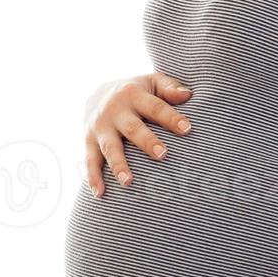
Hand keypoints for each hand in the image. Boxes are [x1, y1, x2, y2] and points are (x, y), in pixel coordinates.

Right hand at [83, 73, 193, 195]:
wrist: (97, 93)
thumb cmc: (136, 91)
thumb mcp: (152, 82)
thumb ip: (170, 88)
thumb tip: (188, 95)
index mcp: (134, 95)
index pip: (155, 107)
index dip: (171, 118)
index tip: (187, 129)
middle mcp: (115, 111)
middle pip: (132, 128)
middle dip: (146, 141)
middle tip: (163, 155)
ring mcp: (100, 127)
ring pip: (109, 147)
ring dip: (118, 165)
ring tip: (128, 182)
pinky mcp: (89, 141)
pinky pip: (90, 161)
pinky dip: (94, 178)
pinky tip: (101, 194)